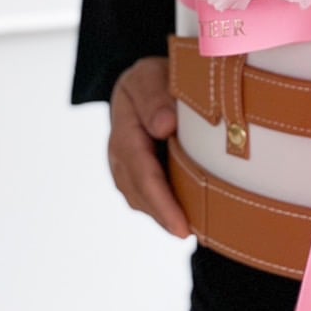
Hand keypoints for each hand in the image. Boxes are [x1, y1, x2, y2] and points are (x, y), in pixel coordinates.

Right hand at [108, 56, 190, 238]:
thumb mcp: (151, 76)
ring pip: (140, 199)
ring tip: (192, 228)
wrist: (141, 83)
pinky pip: (144, 195)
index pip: (142, 171)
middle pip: (139, 193)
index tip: (181, 226)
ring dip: (163, 216)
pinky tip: (183, 214)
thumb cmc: (152, 78)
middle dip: (164, 216)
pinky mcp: (131, 173)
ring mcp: (122, 165)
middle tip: (192, 234)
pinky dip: (162, 208)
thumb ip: (155, 97)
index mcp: (124, 126)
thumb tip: (164, 126)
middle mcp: (118, 152)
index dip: (162, 201)